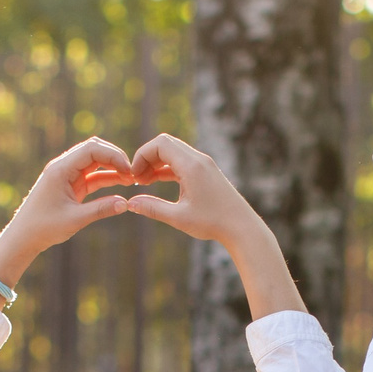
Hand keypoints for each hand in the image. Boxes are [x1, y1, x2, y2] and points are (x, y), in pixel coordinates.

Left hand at [0, 137, 133, 296]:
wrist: (24, 237)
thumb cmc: (44, 227)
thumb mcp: (75, 219)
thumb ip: (101, 210)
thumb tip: (126, 204)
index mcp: (61, 169)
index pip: (92, 149)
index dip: (114, 156)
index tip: (128, 172)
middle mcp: (63, 167)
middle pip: (94, 150)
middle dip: (115, 158)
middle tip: (132, 174)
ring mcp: (67, 175)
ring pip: (95, 162)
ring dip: (112, 168)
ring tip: (131, 180)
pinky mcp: (70, 186)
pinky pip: (92, 176)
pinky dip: (107, 179)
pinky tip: (121, 186)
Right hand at [122, 133, 269, 250]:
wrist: (241, 227)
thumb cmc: (212, 223)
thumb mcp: (178, 217)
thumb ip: (152, 208)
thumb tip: (130, 204)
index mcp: (191, 165)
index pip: (160, 144)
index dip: (142, 156)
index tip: (134, 176)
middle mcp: (199, 159)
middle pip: (165, 144)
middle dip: (147, 158)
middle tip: (138, 180)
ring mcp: (204, 164)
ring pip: (174, 152)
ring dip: (157, 163)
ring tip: (145, 182)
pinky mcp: (207, 171)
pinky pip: (182, 162)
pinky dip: (168, 168)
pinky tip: (158, 181)